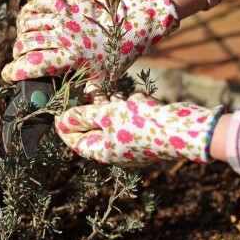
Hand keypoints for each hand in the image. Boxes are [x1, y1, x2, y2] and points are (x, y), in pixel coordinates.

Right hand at [1, 0, 178, 88]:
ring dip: (22, 34)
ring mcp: (65, 17)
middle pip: (25, 44)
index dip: (14, 72)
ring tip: (26, 41)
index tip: (7, 76)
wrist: (131, 27)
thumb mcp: (101, 80)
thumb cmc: (116, 57)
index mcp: (70, 58)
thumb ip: (85, 96)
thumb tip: (71, 115)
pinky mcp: (68, 3)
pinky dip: (32, 6)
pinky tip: (32, 17)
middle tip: (22, 60)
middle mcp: (63, 37)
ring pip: (28, 23)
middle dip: (17, 55)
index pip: (32, 65)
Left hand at [55, 93, 222, 166]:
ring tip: (94, 87)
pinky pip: (125, 117)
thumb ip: (83, 116)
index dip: (65, 127)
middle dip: (85, 109)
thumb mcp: (107, 116)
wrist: (183, 127)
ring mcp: (130, 140)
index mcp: (104, 152)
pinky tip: (121, 95)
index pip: (77, 142)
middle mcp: (116, 149)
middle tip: (76, 92)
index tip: (57, 111)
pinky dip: (120, 105)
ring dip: (102, 103)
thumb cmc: (141, 124)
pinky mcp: (142, 129)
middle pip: (92, 128)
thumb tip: (60, 120)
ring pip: (109, 120)